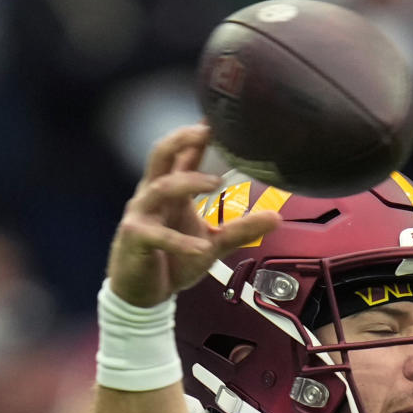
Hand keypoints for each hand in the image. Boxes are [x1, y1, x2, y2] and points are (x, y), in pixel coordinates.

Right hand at [106, 123, 280, 306]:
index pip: (183, 155)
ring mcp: (141, 215)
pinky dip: (181, 242)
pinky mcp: (135, 238)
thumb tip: (277, 217)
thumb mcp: (213, 244)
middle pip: (162, 155)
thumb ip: (241, 229)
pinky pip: (159, 236)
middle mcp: (153, 195)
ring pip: (160, 187)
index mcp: (171, 191)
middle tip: (208, 130)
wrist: (142, 295)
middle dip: (182, 139)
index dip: (198, 135)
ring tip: (215, 183)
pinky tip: (201, 248)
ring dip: (188, 183)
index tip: (218, 117)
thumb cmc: (173, 262)